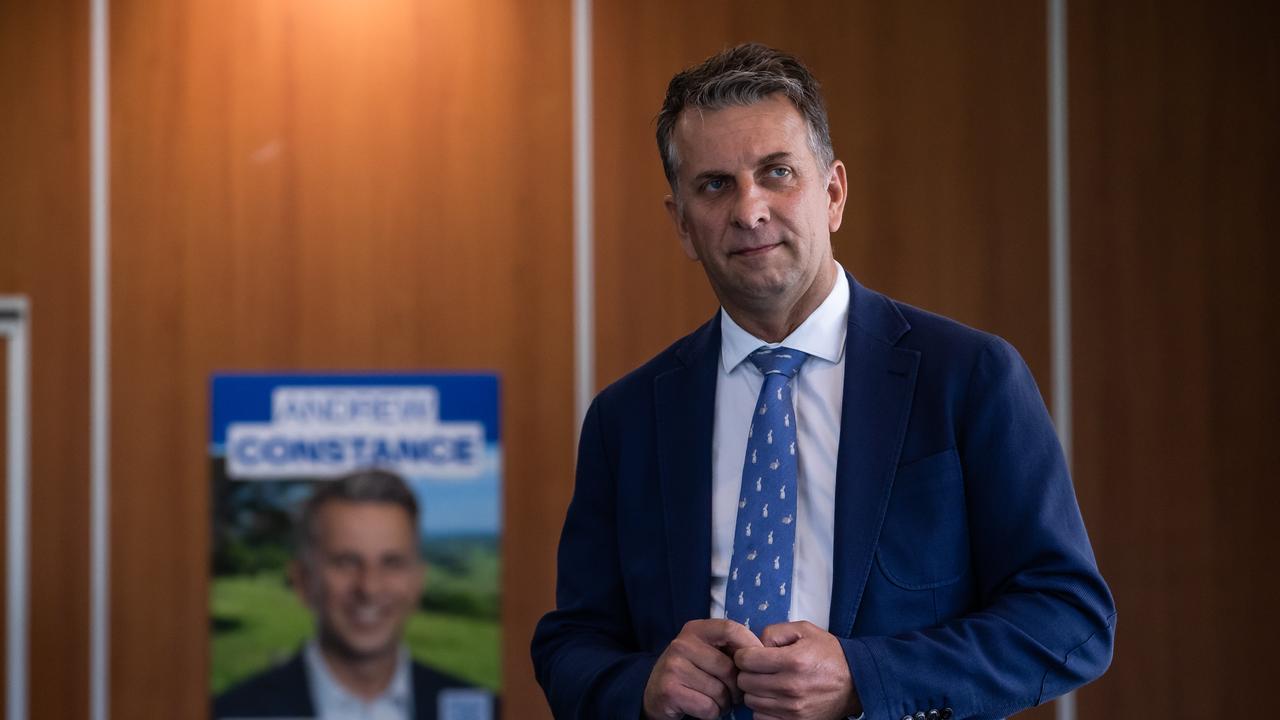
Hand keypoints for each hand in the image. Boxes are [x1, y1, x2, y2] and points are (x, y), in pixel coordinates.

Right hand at [643, 619, 762, 718]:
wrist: (654, 692)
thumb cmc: (692, 672)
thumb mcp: (706, 652)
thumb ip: (729, 648)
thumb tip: (763, 654)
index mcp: (695, 629)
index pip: (731, 629)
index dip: (750, 646)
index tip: (757, 664)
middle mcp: (682, 644)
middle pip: (728, 667)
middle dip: (737, 687)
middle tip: (733, 693)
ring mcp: (673, 667)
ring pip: (720, 690)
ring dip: (725, 702)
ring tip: (717, 700)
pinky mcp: (670, 690)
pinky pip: (708, 707)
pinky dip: (713, 713)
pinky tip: (704, 708)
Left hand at [734, 621, 860, 719]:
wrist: (855, 682)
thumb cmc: (830, 655)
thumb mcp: (805, 631)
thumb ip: (775, 632)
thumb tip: (755, 644)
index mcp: (793, 661)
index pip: (746, 660)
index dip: (744, 654)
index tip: (750, 654)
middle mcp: (791, 686)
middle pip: (745, 681)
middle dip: (748, 672)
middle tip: (758, 668)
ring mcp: (792, 708)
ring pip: (751, 701)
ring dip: (754, 691)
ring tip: (767, 682)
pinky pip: (761, 718)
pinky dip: (762, 708)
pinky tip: (773, 698)